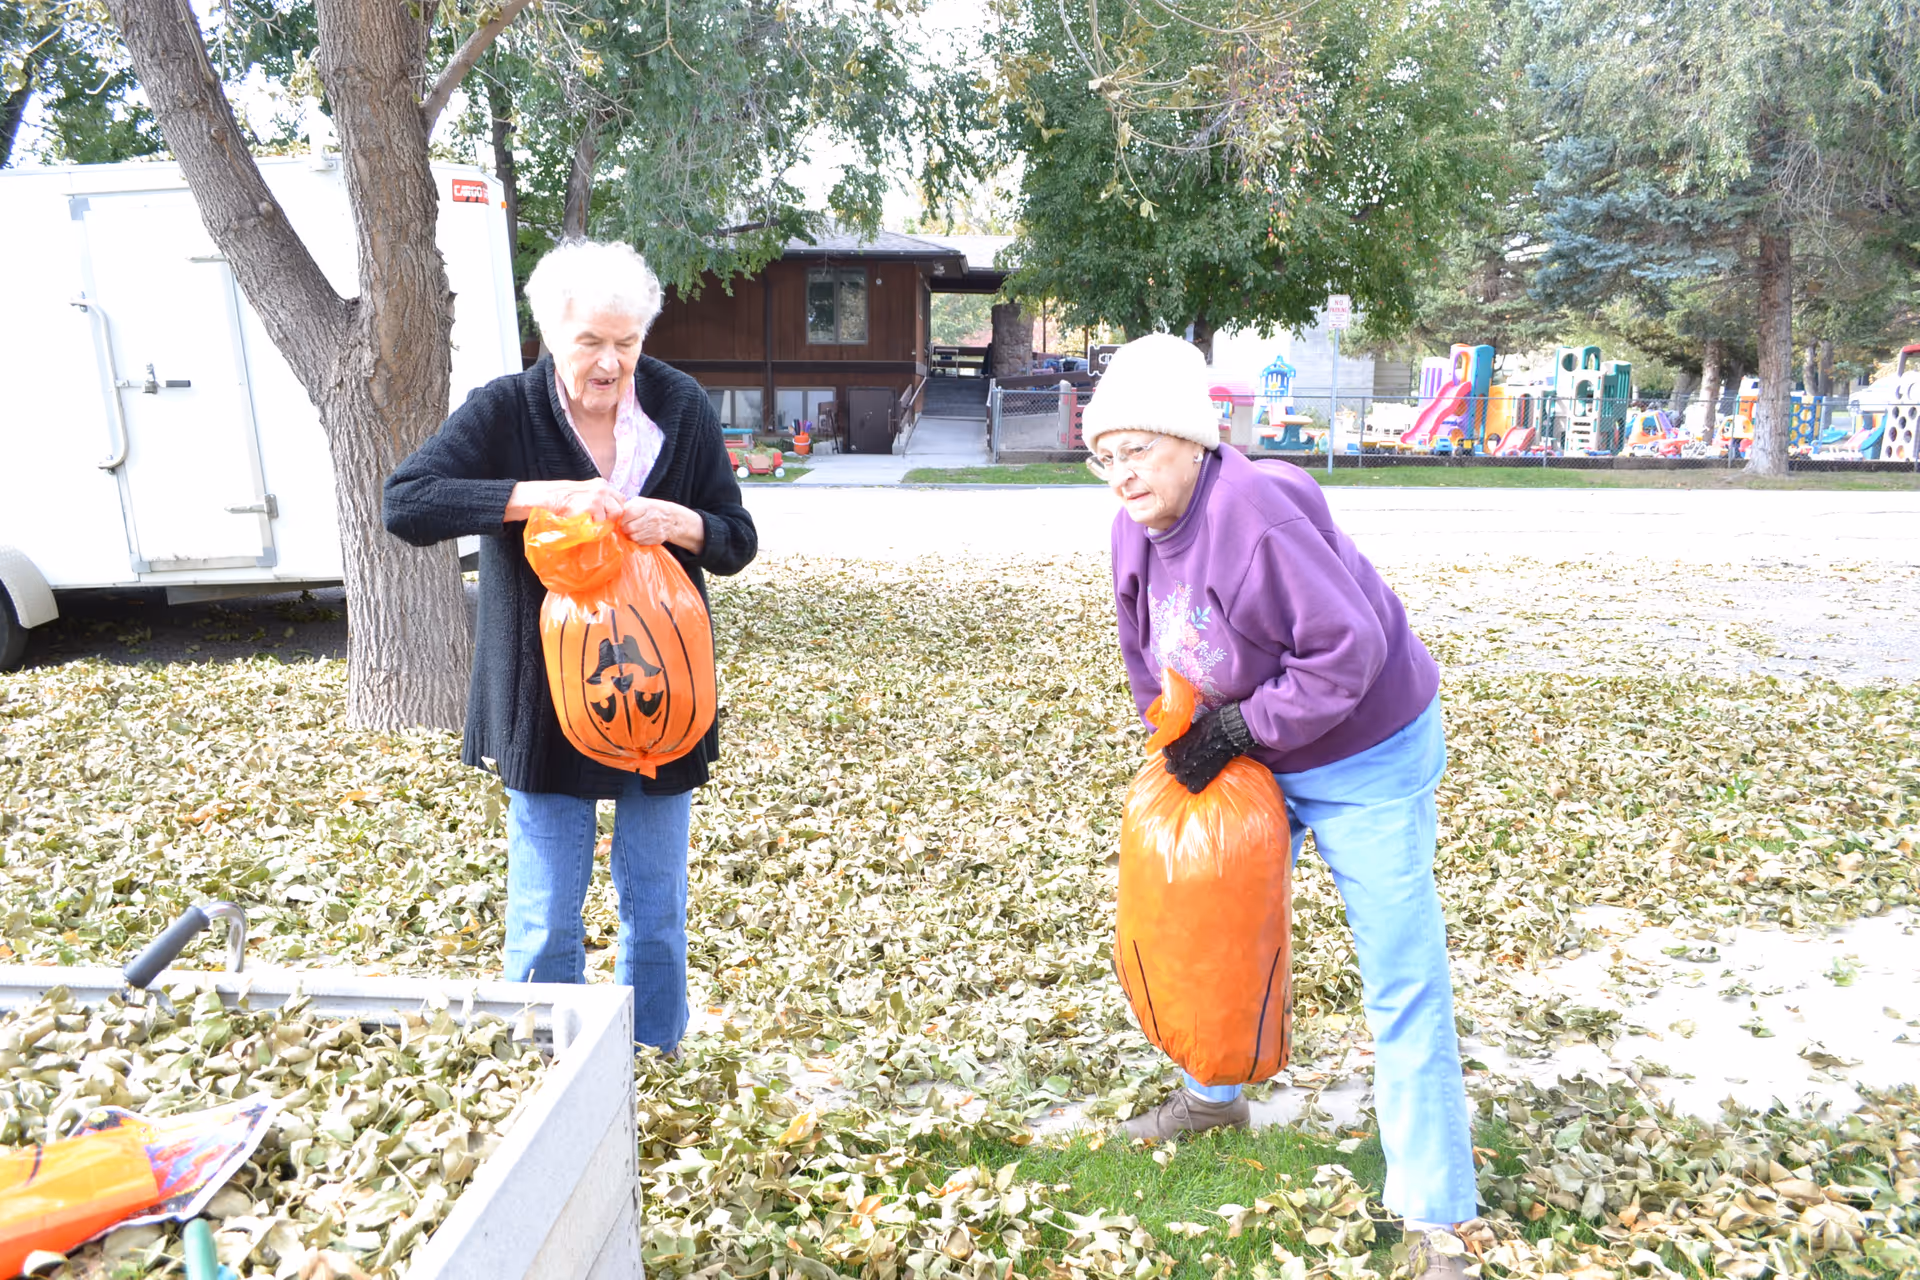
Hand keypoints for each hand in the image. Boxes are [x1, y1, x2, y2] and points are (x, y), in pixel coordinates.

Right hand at [504, 479, 624, 523]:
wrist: (545, 497)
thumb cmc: (561, 497)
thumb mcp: (584, 493)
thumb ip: (598, 500)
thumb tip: (611, 514)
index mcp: (601, 483)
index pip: (620, 499)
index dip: (614, 510)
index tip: (606, 517)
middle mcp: (602, 488)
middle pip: (620, 508)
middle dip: (611, 517)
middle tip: (598, 522)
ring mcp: (598, 497)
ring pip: (612, 516)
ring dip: (602, 522)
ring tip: (588, 521)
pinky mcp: (591, 506)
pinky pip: (600, 522)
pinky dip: (592, 526)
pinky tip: (581, 522)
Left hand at [619, 496, 700, 549]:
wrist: (672, 520)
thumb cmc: (652, 509)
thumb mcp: (641, 502)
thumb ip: (628, 507)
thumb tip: (615, 516)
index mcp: (645, 506)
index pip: (626, 515)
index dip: (621, 519)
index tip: (621, 520)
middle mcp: (650, 518)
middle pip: (628, 528)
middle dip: (624, 529)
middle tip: (625, 527)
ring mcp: (654, 530)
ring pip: (633, 537)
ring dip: (630, 535)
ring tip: (633, 530)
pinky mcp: (656, 539)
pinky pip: (640, 542)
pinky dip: (637, 540)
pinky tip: (640, 534)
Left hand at [1162, 701, 1255, 793]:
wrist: (1226, 732)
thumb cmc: (1209, 725)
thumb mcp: (1190, 728)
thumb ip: (1182, 738)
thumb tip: (1181, 740)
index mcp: (1172, 747)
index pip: (1166, 754)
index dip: (1174, 753)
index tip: (1182, 750)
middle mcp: (1177, 761)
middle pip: (1171, 768)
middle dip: (1179, 765)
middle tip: (1189, 761)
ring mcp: (1188, 771)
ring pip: (1181, 779)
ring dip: (1187, 775)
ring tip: (1196, 770)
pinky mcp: (1202, 779)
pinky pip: (1193, 788)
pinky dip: (1197, 784)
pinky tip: (1202, 778)